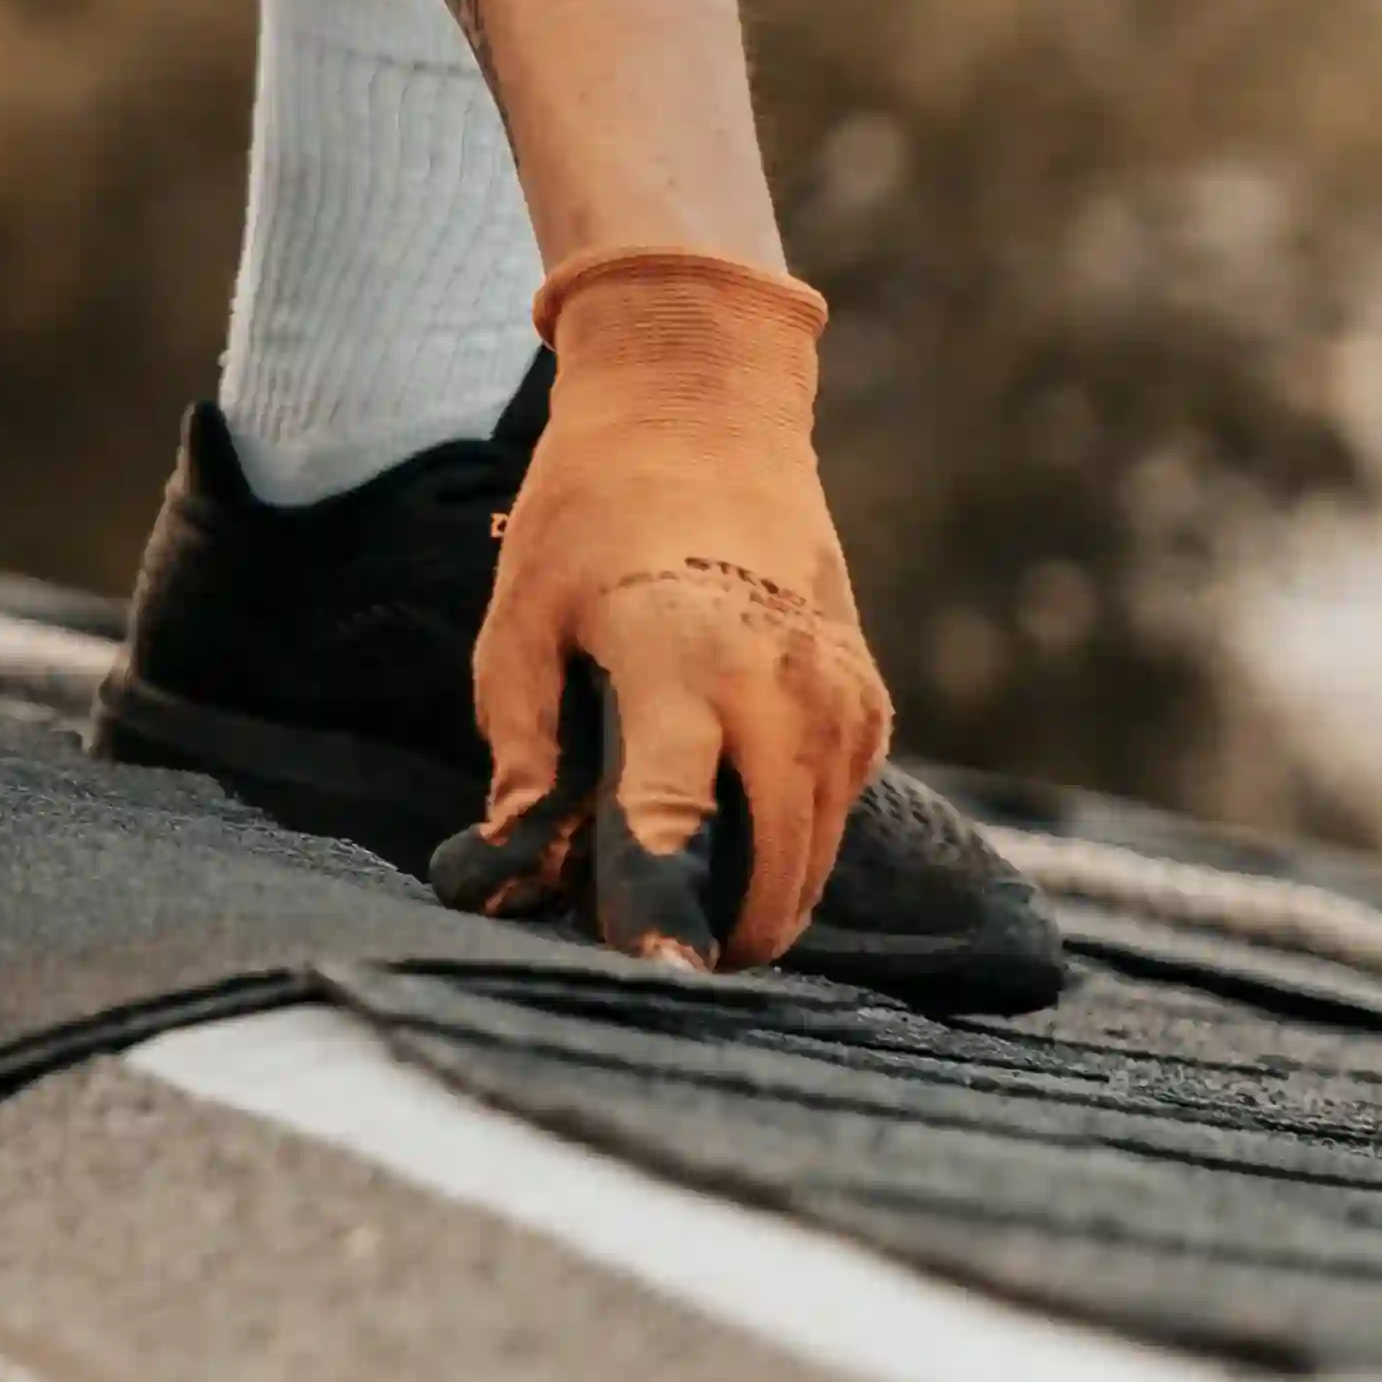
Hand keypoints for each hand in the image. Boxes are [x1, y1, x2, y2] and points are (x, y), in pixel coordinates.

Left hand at [430, 250, 891, 970]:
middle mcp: (779, 683)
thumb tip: (518, 854)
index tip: (654, 976)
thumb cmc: (590, 506)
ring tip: (706, 917)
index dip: (657, 911)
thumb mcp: (521, 618)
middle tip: (676, 960)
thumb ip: (525, 746)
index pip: (674, 821)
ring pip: (823, 839)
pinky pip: (842, 794)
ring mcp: (837, 687)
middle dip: (734, 928)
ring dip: (775, 891)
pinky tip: (747, 841)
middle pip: (778, 859)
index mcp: (682, 662)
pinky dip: (803, 832)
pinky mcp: (864, 687)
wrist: (702, 405)